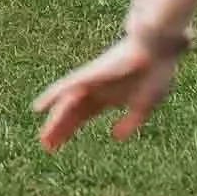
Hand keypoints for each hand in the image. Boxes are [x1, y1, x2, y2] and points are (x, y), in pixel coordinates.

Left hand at [32, 35, 180, 152]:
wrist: (158, 48)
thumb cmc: (155, 72)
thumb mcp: (144, 104)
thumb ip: (130, 121)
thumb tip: (116, 136)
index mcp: (108, 95)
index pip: (83, 115)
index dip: (70, 129)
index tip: (57, 145)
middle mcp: (96, 88)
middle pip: (73, 112)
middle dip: (60, 129)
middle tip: (46, 146)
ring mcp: (92, 80)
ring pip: (67, 104)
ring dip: (55, 121)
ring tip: (43, 139)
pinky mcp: (91, 73)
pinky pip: (67, 85)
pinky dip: (52, 96)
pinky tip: (38, 108)